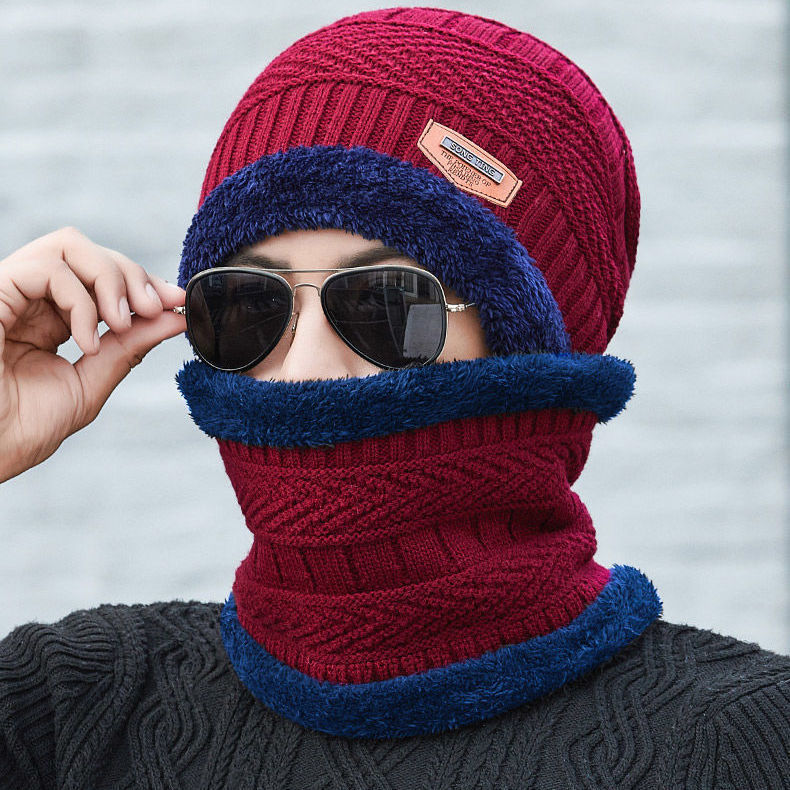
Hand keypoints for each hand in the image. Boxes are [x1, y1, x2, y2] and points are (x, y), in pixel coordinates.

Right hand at [0, 226, 186, 482]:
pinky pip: (45, 267)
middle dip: (132, 274)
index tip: (176, 302)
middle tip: (154, 308)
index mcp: (49, 319)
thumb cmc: (22, 429)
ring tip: (121, 322)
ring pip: (69, 245)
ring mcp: (9, 293)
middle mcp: (29, 300)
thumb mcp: (90, 382)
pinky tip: (87, 340)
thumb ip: (129, 346)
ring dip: (110, 278)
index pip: (100, 277)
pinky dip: (80, 299)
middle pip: (88, 251)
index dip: (141, 282)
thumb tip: (175, 318)